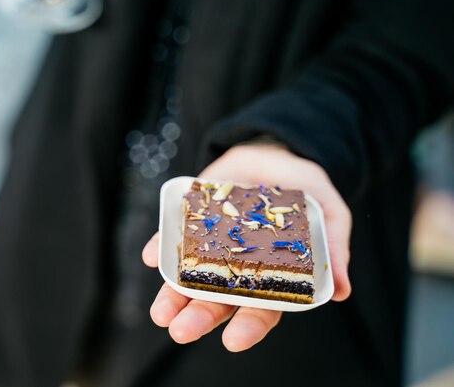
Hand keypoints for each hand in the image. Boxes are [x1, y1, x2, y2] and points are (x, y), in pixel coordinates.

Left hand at [142, 144, 351, 351]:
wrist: (274, 152)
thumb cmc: (305, 189)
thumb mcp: (329, 212)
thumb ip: (334, 246)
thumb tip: (342, 292)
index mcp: (271, 275)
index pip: (261, 307)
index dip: (249, 326)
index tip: (233, 341)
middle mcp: (237, 267)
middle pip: (217, 300)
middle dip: (199, 317)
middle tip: (181, 330)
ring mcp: (212, 245)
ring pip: (189, 278)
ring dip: (172, 296)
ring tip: (160, 313)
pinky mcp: (193, 220)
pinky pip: (172, 239)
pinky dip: (161, 248)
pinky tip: (152, 256)